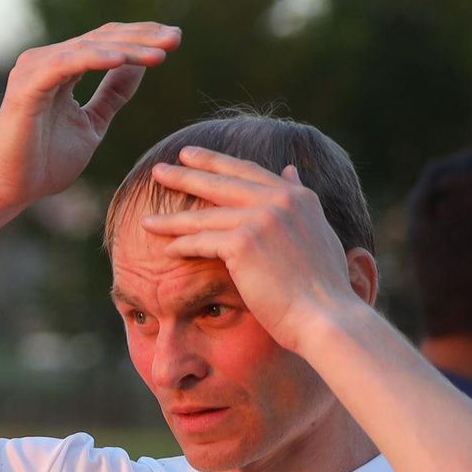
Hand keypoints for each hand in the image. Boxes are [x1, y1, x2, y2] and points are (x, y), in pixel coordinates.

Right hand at [0, 23, 179, 209]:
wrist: (11, 190)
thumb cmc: (46, 162)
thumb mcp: (94, 123)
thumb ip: (113, 94)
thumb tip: (140, 66)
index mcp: (59, 67)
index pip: (105, 40)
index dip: (141, 36)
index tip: (176, 40)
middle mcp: (43, 61)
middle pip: (101, 38)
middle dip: (142, 37)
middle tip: (176, 40)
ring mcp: (32, 70)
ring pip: (88, 48)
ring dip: (127, 49)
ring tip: (160, 54)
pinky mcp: (25, 86)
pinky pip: (66, 65)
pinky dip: (94, 60)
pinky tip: (122, 61)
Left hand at [141, 150, 363, 351]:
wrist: (324, 316)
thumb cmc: (320, 287)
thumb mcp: (316, 232)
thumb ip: (298, 204)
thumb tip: (289, 172)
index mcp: (298, 197)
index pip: (248, 172)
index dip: (216, 162)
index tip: (190, 155)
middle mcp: (281, 201)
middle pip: (221, 183)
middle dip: (185, 174)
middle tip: (158, 170)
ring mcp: (262, 219)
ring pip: (205, 215)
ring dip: (172, 220)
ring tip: (146, 221)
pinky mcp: (244, 242)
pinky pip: (202, 241)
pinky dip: (182, 246)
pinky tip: (167, 250)